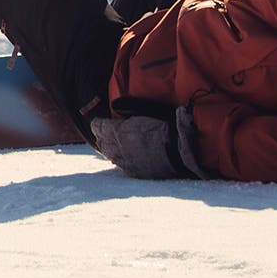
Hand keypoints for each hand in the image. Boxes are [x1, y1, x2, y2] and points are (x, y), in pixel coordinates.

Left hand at [88, 106, 211, 179]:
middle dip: (100, 136)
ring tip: (107, 145)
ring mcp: (126, 160)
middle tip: (100, 132)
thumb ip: (129, 110)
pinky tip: (119, 158)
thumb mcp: (146, 111)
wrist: (180, 151)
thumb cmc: (165, 128)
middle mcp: (119, 147)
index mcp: (120, 131)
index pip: (100, 127)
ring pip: (109, 154)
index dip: (97, 124)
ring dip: (107, 148)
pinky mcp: (135, 171)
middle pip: (102, 142)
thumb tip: (117, 106)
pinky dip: (118, 159)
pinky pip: (120, 165)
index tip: (96, 121)